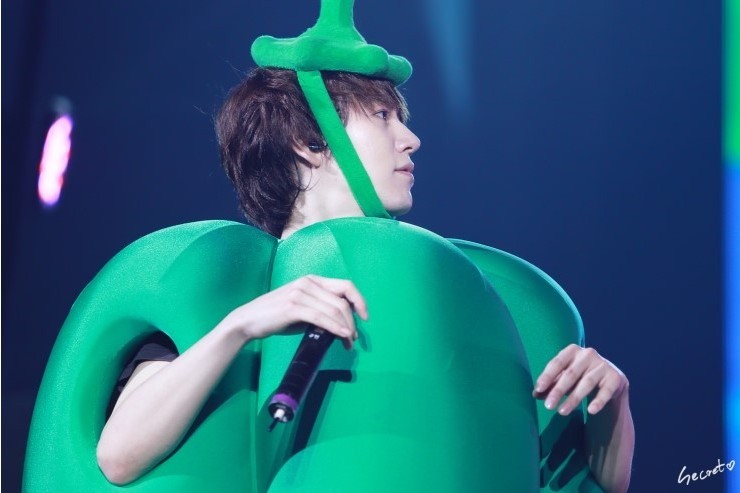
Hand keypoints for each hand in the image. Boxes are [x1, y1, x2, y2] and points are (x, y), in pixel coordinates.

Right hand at [223, 275, 367, 349]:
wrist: (248, 321)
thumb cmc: (276, 317)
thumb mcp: (302, 310)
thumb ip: (321, 311)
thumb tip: (342, 324)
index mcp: (312, 280)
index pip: (345, 285)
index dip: (359, 300)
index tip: (365, 317)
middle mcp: (308, 283)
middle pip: (342, 300)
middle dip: (353, 321)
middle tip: (353, 338)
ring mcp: (300, 293)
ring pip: (334, 310)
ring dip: (346, 328)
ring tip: (348, 342)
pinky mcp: (293, 307)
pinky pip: (322, 318)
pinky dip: (336, 328)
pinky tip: (342, 336)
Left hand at [533, 344, 628, 415]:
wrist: (609, 382)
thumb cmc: (580, 378)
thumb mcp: (564, 379)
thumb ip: (550, 385)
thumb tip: (535, 394)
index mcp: (573, 350)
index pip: (557, 363)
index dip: (547, 376)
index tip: (538, 389)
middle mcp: (588, 354)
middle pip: (570, 374)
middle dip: (558, 391)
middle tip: (548, 406)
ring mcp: (603, 364)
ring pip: (586, 383)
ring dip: (573, 399)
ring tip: (562, 412)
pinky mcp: (616, 377)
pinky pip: (606, 391)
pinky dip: (599, 401)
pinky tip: (591, 411)